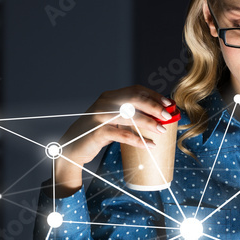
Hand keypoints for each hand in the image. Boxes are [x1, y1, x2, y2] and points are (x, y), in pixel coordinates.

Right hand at [52, 85, 171, 196]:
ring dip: (149, 122)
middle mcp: (104, 103)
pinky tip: (149, 144)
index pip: (135, 90)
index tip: (168, 103)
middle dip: (154, 106)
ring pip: (130, 116)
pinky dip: (138, 140)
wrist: (72, 148)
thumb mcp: (110, 120)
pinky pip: (123, 135)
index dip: (153, 95)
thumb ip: (126, 115)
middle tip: (167, 116)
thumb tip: (155, 117)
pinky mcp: (98, 132)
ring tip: (162, 130)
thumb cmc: (95, 135)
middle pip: (135, 99)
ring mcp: (100, 116)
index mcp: (109, 97)